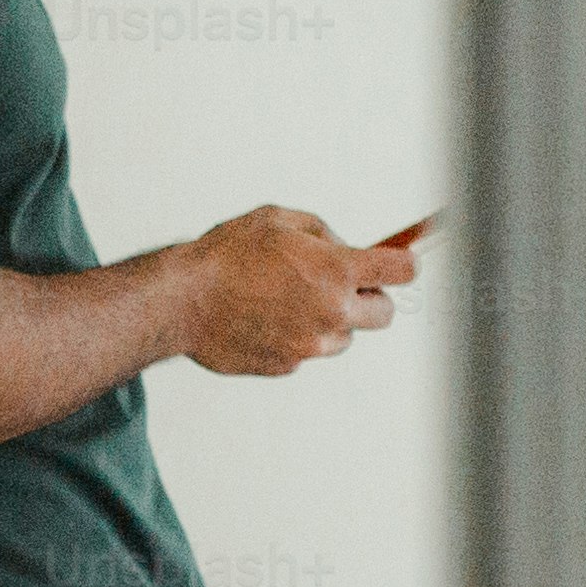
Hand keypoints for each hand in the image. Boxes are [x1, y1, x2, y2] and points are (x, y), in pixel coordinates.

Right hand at [177, 206, 419, 376]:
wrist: (182, 301)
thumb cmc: (225, 256)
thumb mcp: (279, 221)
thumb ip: (323, 234)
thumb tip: (347, 249)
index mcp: (335, 271)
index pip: (401, 271)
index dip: (403, 264)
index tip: (399, 264)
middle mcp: (331, 312)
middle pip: (385, 313)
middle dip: (370, 298)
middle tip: (343, 285)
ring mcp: (311, 345)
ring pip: (344, 336)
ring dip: (329, 320)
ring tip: (287, 300)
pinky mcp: (288, 365)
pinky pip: (307, 351)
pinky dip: (296, 336)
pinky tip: (264, 317)